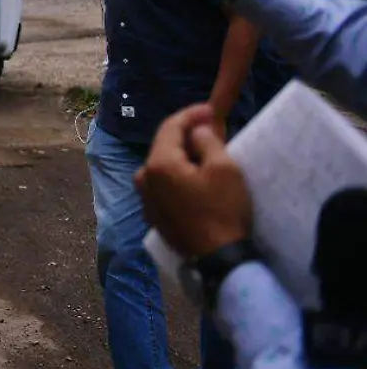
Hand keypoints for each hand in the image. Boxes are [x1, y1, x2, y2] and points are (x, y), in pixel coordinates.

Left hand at [135, 104, 252, 257]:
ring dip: (182, 155)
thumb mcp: (223, 169)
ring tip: (206, 151)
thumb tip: (195, 132)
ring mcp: (145, 199)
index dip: (191, 115)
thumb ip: (206, 142)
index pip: (170, 127)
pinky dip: (178, 175)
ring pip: (163, 166)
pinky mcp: (154, 214)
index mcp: (157, 164)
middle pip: (164, 146)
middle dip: (186, 135)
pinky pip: (164, 185)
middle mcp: (143, 178)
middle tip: (211, 128)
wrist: (218, 259)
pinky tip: (196, 175)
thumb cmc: (223, 211)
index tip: (210, 109)